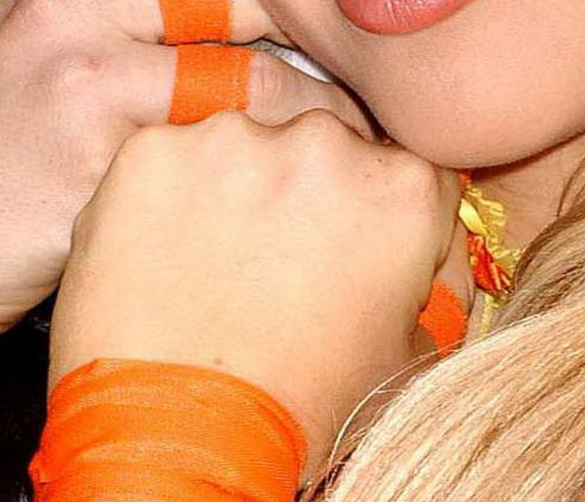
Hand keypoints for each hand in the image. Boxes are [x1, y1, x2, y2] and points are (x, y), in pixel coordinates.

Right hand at [0, 0, 372, 342]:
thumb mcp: (8, 33)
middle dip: (308, 21)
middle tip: (365, 53)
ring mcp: (83, 69)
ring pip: (246, 68)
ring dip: (313, 107)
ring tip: (358, 129)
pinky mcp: (100, 148)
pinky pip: (219, 144)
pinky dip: (270, 162)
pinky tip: (303, 180)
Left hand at [50, 109, 474, 481]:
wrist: (179, 443)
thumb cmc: (299, 412)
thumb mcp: (405, 361)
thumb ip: (431, 291)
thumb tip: (434, 269)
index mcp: (401, 188)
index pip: (403, 175)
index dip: (375, 218)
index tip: (348, 253)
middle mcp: (322, 143)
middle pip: (321, 148)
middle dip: (303, 197)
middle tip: (275, 269)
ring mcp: (230, 141)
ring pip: (241, 147)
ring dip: (233, 192)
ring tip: (212, 271)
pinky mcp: (151, 152)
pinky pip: (167, 161)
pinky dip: (165, 201)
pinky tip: (165, 261)